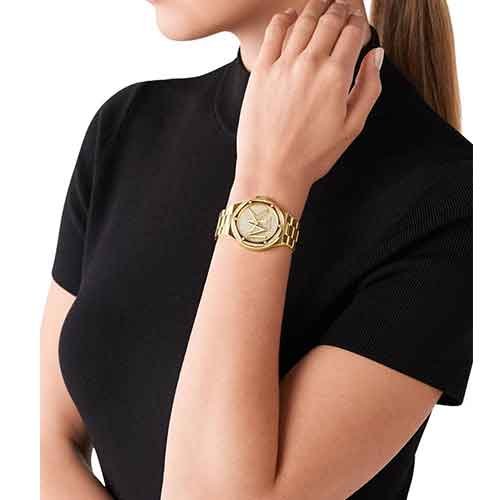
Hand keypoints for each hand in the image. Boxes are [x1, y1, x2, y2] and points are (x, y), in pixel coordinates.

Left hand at [235, 0, 382, 194]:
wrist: (272, 170)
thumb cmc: (313, 155)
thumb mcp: (352, 127)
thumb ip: (369, 87)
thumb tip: (376, 55)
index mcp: (336, 76)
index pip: (353, 32)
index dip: (359, 23)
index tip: (360, 23)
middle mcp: (310, 63)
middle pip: (329, 20)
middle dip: (341, 9)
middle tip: (344, 7)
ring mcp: (283, 65)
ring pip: (303, 21)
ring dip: (316, 8)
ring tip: (323, 4)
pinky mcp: (261, 71)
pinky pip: (274, 32)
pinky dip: (285, 18)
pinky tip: (291, 16)